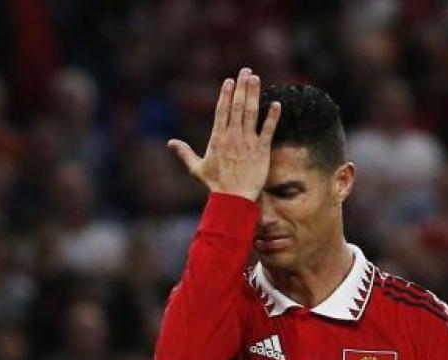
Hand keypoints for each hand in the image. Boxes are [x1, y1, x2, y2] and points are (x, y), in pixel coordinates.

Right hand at [167, 67, 281, 199]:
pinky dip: (273, 117)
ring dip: (254, 94)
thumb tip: (170, 143)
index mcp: (218, 138)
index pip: (222, 110)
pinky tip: (277, 104)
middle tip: (246, 71)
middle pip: (237, 106)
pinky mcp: (262, 150)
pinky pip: (268, 130)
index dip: (226, 94)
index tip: (229, 81)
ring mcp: (248, 142)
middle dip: (241, 87)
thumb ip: (184, 153)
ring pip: (251, 113)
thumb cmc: (215, 184)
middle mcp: (233, 136)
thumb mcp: (197, 168)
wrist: (234, 199)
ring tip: (256, 79)